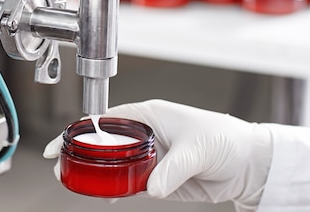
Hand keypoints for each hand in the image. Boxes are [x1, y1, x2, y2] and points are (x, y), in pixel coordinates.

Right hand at [43, 99, 272, 211]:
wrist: (247, 164)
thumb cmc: (225, 139)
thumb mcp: (197, 149)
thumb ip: (173, 168)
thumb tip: (153, 186)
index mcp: (149, 115)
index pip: (106, 119)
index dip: (81, 129)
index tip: (62, 141)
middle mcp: (145, 133)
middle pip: (103, 142)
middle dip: (80, 152)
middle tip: (61, 165)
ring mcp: (149, 155)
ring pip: (113, 163)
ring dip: (95, 173)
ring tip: (76, 182)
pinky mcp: (157, 176)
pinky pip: (129, 182)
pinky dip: (115, 188)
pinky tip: (106, 194)